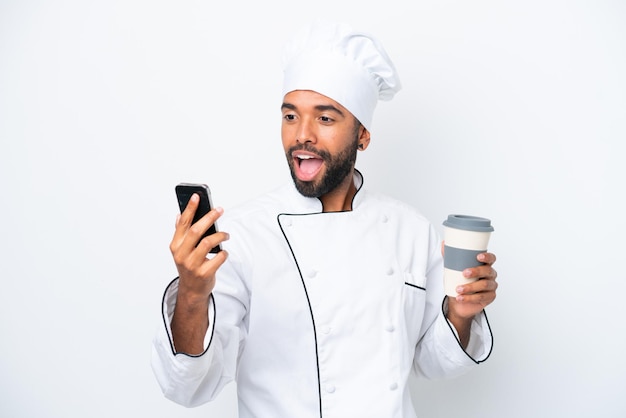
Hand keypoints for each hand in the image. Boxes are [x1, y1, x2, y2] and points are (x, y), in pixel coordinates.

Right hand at [169, 193, 228, 353]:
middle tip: (219, 210)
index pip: (183, 223)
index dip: (190, 208)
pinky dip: (224, 253)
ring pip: (208, 243)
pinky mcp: (204, 273)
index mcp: (175, 246)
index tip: (197, 196)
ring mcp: (192, 265)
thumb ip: (181, 233)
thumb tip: (180, 215)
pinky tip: (224, 252)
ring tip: (226, 235)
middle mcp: (181, 254)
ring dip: (220, 236)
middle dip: (209, 218)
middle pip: (196, 231)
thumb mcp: (181, 250)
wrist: (191, 291)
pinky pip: (219, 258)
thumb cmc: (188, 266)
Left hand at [441, 243, 496, 348]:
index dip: (487, 257)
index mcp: (484, 265)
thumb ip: (449, 256)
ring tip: (458, 289)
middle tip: (464, 273)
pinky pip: (481, 297)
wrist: (458, 300)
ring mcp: (491, 286)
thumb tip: (444, 243)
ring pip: (485, 285)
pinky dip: (469, 298)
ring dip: (470, 287)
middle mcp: (490, 274)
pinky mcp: (489, 297)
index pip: (491, 258)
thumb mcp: (452, 268)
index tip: (478, 256)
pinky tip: (461, 298)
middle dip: (476, 271)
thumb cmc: (458, 281)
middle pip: (488, 271)